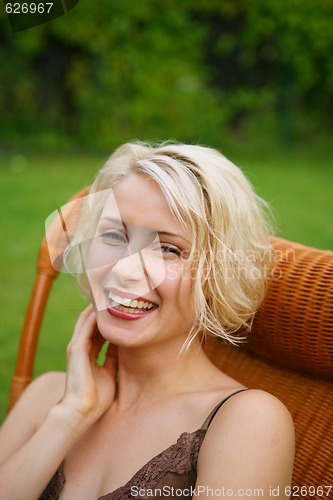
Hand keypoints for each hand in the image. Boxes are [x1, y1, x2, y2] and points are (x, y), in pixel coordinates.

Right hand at [61, 304, 117, 423]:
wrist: (82, 411)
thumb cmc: (96, 398)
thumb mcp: (109, 373)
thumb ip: (113, 359)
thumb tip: (125, 348)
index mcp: (88, 354)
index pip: (99, 331)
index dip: (110, 320)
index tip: (122, 308)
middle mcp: (81, 347)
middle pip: (92, 322)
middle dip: (103, 309)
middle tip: (116, 294)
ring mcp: (77, 346)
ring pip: (87, 320)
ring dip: (98, 307)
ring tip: (110, 293)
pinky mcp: (76, 348)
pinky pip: (86, 326)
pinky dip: (94, 315)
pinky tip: (104, 305)